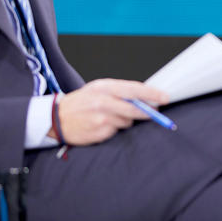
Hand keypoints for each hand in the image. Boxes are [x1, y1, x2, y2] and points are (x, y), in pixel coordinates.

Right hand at [52, 79, 169, 144]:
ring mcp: (101, 118)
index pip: (134, 90)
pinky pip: (116, 132)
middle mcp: (103, 102)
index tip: (165, 98)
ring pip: (127, 121)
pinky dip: (114, 129)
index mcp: (104, 87)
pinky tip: (102, 125)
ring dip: (125, 121)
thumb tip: (145, 97)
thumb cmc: (82, 102)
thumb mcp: (98, 89)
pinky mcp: (99, 132)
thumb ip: (120, 91)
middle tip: (156, 113)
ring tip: (111, 117)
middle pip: (135, 108)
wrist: (56, 118)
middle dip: (148, 112)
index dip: (152, 94)